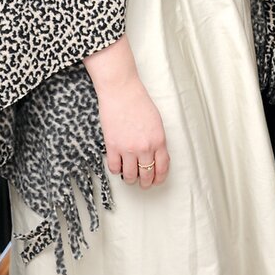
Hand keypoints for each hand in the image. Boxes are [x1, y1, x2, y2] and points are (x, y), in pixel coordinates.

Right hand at [85, 37, 168, 188]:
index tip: (156, 181)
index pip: (162, 168)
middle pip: (147, 175)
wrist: (121, 91)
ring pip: (130, 176)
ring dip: (130, 179)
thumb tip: (154, 156)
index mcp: (159, 140)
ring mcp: (128, 148)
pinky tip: (118, 166)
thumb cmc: (139, 102)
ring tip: (129, 176)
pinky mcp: (112, 147)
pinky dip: (116, 170)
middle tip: (143, 183)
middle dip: (145, 183)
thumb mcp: (156, 122)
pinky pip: (114, 168)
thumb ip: (156, 140)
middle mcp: (145, 147)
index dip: (159, 178)